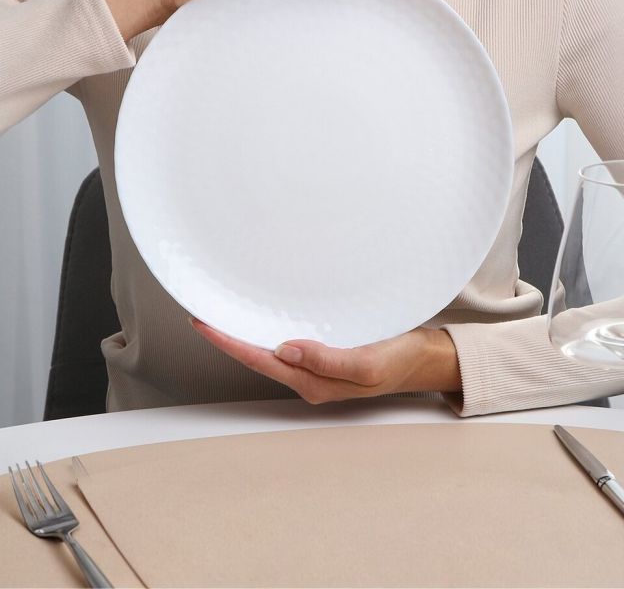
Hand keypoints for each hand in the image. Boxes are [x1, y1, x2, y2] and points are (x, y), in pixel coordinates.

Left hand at [190, 320, 460, 403]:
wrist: (425, 358)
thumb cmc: (400, 359)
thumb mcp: (369, 363)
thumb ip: (328, 360)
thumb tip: (284, 350)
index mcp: (314, 382)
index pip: (260, 360)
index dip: (228, 342)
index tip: (202, 322)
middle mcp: (308, 375)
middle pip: (256, 356)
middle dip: (227, 336)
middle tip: (200, 311)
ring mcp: (315, 364)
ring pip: (268, 349)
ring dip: (243, 331)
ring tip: (220, 312)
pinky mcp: (324, 349)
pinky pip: (286, 340)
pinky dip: (266, 326)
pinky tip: (260, 314)